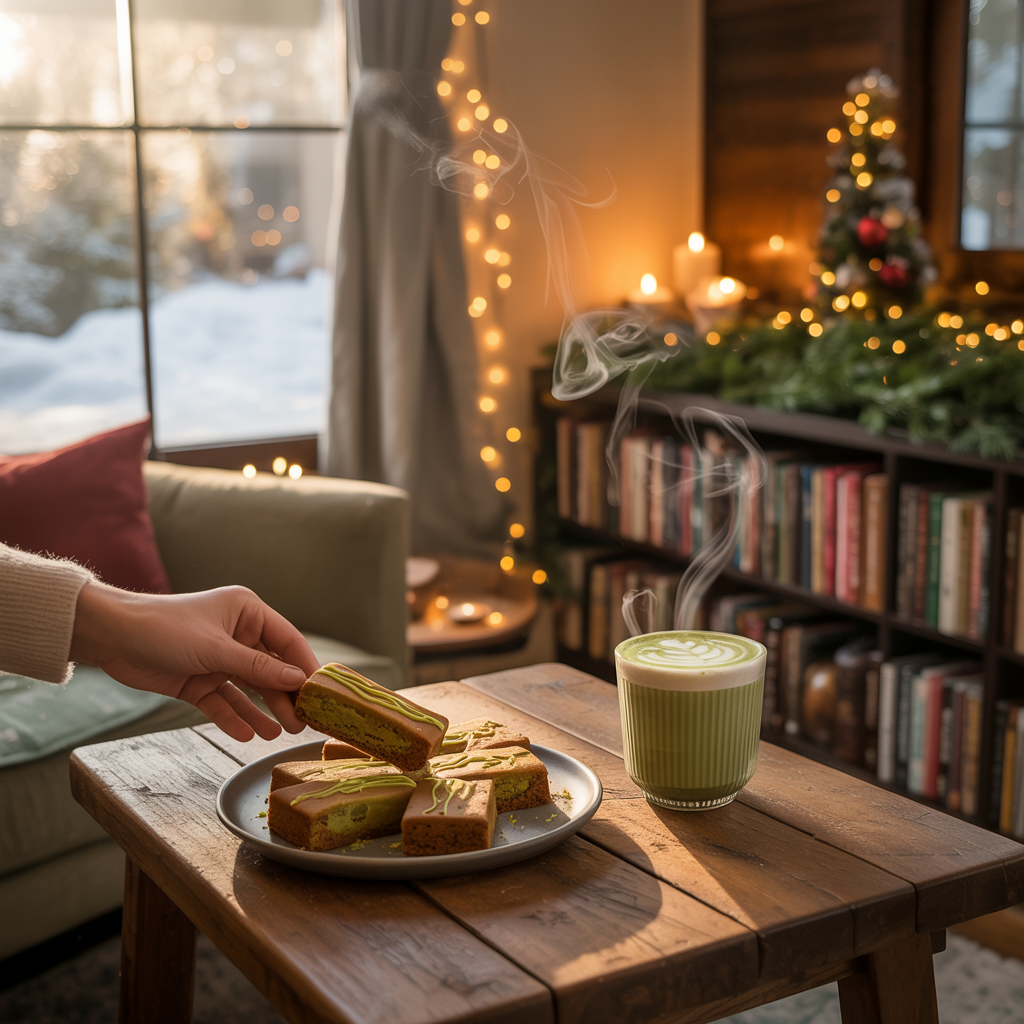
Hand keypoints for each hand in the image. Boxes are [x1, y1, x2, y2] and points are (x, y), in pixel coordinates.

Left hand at [70, 582, 318, 741]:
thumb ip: (258, 667)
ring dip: (264, 710)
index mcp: (247, 612)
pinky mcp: (199, 681)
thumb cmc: (165, 628)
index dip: (305, 666)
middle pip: (270, 669)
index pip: (287, 640)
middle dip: (285, 695)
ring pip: (249, 689)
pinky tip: (249, 735)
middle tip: (303, 721)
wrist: (112, 638)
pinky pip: (224, 702)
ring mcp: (218, 660)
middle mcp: (237, 634)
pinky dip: (235, 718)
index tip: (321, 692)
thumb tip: (297, 680)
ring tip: (281, 732)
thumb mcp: (216, 649)